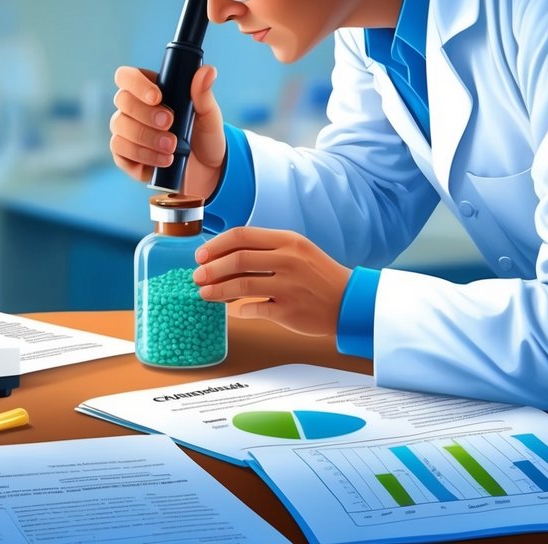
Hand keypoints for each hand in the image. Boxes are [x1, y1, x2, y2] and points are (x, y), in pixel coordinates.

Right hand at [109, 64, 224, 199]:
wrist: (207, 170)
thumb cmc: (205, 137)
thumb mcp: (208, 115)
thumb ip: (204, 93)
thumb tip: (208, 71)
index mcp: (150, 90)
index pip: (127, 76)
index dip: (136, 84)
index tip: (157, 98)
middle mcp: (133, 109)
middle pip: (122, 100)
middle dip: (145, 114)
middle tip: (170, 124)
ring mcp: (126, 132)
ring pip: (119, 126)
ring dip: (146, 137)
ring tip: (172, 147)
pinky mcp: (125, 156)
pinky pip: (120, 151)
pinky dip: (143, 155)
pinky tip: (163, 160)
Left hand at [192, 226, 352, 338]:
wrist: (350, 301)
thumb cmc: (318, 275)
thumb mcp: (297, 251)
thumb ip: (265, 250)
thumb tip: (225, 257)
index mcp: (287, 241)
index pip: (242, 236)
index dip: (216, 245)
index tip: (201, 255)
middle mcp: (288, 260)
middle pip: (237, 259)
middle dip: (211, 269)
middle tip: (197, 276)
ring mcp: (289, 286)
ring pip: (241, 284)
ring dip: (217, 290)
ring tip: (204, 294)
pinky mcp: (289, 310)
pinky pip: (253, 309)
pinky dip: (238, 310)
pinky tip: (232, 310)